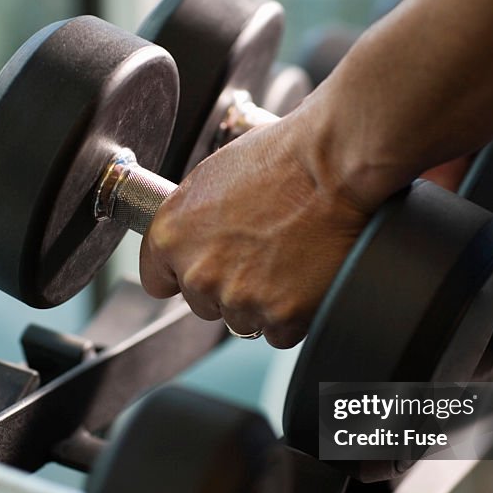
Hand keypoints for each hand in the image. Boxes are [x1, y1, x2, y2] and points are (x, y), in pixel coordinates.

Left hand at [139, 114, 371, 348]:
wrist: (333, 167)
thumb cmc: (281, 159)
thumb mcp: (213, 176)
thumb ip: (193, 217)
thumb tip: (194, 235)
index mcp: (171, 236)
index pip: (158, 281)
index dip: (184, 274)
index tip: (205, 268)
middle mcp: (199, 273)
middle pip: (205, 304)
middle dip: (230, 287)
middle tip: (262, 254)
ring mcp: (239, 299)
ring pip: (243, 321)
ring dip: (263, 302)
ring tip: (288, 260)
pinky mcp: (280, 316)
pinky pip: (280, 333)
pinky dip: (294, 314)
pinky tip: (305, 277)